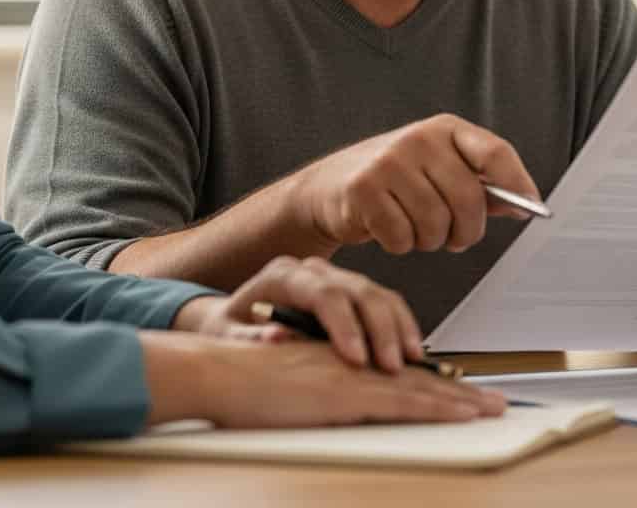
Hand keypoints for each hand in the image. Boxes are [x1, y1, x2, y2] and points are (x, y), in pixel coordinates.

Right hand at [142, 334, 506, 427]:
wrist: (220, 368)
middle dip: (459, 393)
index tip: (463, 396)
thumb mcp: (292, 385)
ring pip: (419, 388)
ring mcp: (355, 376)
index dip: (435, 385)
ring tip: (490, 408)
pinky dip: (435, 406)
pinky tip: (459, 413)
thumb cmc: (246, 381)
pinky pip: (401, 400)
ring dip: (459, 400)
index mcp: (346, 363)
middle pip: (419, 380)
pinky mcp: (347, 391)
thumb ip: (320, 390)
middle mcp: (357, 364)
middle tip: (494, 403)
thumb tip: (342, 402)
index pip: (401, 376)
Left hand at [171, 255, 422, 371]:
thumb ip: (248, 337)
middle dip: (380, 328)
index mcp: (281, 274)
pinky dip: (400, 323)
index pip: (322, 294)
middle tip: (391, 366)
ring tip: (410, 359)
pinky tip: (410, 348)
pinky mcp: (349, 290)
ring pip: (377, 292)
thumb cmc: (226, 329)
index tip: (357, 360)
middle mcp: (311, 269)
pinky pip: (383, 300)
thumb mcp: (225, 336)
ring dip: (398, 325)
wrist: (229, 317)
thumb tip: (277, 336)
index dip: (344, 326)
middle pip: (358, 289)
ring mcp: (333, 276)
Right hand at [293, 114, 543, 255]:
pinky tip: (389, 230)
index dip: (518, 183)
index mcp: (445, 129)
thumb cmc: (394, 181)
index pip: (495, 152)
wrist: (328, 188)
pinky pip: (402, 238)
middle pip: (469, 199)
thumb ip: (480, 184)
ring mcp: (389, 162)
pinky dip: (400, 245)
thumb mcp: (438, 170)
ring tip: (415, 229)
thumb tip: (525, 203)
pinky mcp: (364, 190)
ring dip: (430, 241)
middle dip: (467, 231)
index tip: (531, 208)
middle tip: (455, 238)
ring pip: (436, 225)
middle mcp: (419, 139)